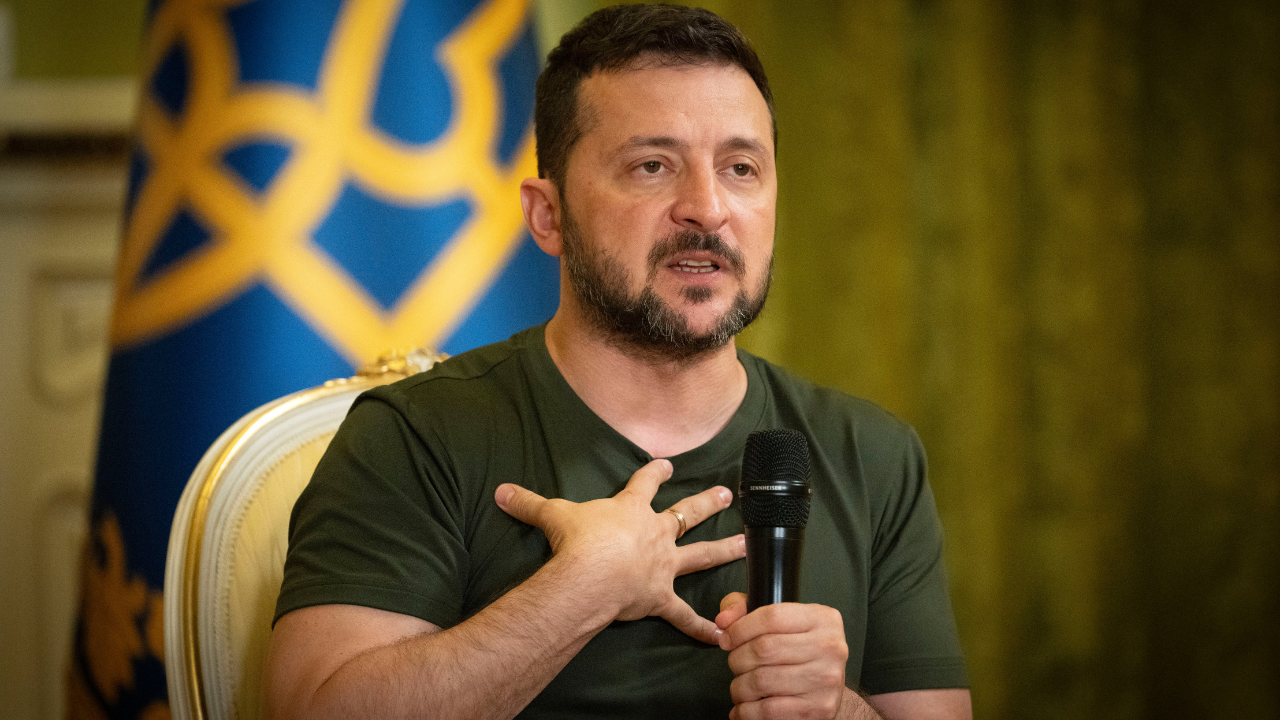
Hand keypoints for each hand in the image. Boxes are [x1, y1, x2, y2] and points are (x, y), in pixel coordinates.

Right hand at [495, 459, 744, 642]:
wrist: (591, 573)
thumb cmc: (576, 541)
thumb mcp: (551, 514)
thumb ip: (528, 503)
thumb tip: (501, 492)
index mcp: (632, 509)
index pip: (647, 483)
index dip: (657, 472)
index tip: (668, 464)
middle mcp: (655, 533)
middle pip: (687, 514)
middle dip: (707, 502)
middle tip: (727, 494)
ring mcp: (663, 566)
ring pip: (702, 556)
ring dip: (726, 550)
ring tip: (748, 544)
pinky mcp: (660, 597)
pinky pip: (685, 616)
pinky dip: (703, 627)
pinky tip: (723, 635)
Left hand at [716, 592, 849, 719]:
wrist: (828, 691)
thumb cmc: (797, 651)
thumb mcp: (779, 621)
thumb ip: (744, 611)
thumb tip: (723, 621)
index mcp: (822, 618)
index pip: (771, 617)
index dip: (739, 628)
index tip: (726, 639)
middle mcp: (829, 647)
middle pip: (764, 649)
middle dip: (737, 659)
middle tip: (735, 665)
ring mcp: (826, 679)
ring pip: (761, 680)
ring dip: (739, 687)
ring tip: (739, 687)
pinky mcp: (818, 708)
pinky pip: (768, 710)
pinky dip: (746, 711)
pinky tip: (744, 708)